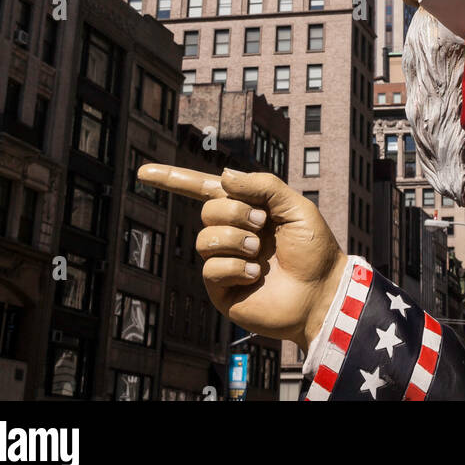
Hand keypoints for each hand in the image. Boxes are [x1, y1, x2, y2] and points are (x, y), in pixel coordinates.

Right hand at [138, 164, 346, 350]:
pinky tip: (255, 274)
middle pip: (208, 210)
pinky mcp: (222, 289)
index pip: (204, 188)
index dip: (173, 178)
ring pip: (205, 238)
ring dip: (235, 240)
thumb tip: (223, 177)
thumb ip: (263, 186)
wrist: (321, 292)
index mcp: (246, 207)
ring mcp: (224, 260)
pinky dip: (235, 267)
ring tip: (259, 252)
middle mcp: (231, 231)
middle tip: (263, 226)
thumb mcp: (295, 206)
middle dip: (236, 213)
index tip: (143, 172)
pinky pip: (211, 268)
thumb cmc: (313, 249)